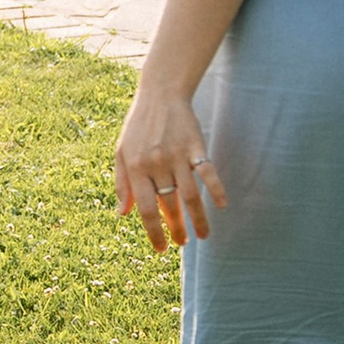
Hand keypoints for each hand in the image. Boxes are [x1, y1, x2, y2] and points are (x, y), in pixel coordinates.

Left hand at [115, 87, 228, 251]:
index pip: (146, 209)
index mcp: (136, 168)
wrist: (159, 94)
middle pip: (170, 206)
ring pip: (191, 195)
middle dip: (177, 229)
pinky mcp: (196, 147)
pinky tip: (221, 205)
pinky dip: (216, 188)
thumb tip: (123, 214)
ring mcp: (177, 156)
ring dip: (198, 219)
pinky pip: (208, 171)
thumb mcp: (122, 153)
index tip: (161, 248)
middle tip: (182, 244)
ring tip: (203, 236)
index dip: (154, 232)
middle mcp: (156, 164)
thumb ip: (122, 184)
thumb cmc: (138, 127)